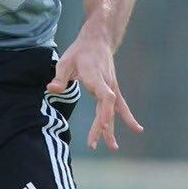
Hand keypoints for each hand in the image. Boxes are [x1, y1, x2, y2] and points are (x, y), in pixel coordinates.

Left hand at [50, 29, 142, 150]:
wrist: (98, 40)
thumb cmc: (79, 52)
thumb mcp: (65, 62)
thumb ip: (60, 77)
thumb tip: (51, 90)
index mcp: (95, 77)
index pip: (105, 96)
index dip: (105, 111)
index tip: (102, 125)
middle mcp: (106, 84)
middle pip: (106, 108)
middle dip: (100, 127)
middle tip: (92, 144)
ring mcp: (112, 87)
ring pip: (113, 111)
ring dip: (112, 129)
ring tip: (113, 147)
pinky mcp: (113, 89)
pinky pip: (121, 106)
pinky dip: (127, 118)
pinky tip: (137, 129)